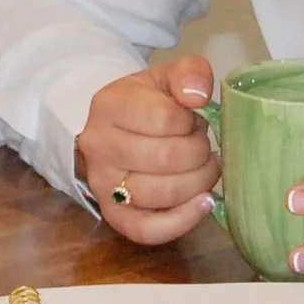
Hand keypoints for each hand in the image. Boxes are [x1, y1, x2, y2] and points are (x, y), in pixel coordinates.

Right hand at [74, 56, 221, 243]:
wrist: (114, 131)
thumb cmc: (146, 105)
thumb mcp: (165, 77)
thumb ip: (189, 73)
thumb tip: (198, 96)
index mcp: (109, 105)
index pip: (164, 119)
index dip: (190, 122)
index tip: (191, 119)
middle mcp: (98, 146)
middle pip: (166, 158)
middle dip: (199, 153)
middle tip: (203, 146)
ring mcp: (102, 185)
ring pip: (162, 193)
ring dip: (199, 182)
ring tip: (205, 169)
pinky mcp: (113, 216)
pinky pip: (148, 230)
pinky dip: (183, 221)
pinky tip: (204, 203)